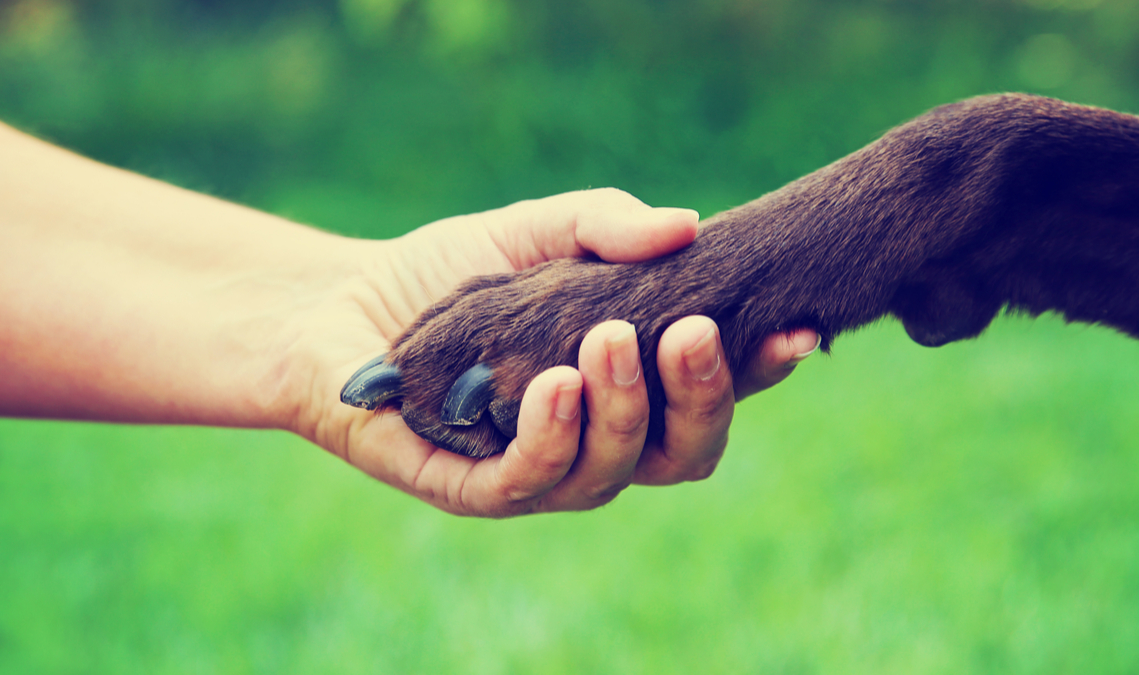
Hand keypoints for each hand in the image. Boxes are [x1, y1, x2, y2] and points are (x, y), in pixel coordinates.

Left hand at [286, 189, 819, 515]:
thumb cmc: (451, 273)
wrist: (341, 305)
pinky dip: (554, 436)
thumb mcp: (538, 233)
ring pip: (617, 471)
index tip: (796, 328)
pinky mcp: (476, 487)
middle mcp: (601, 439)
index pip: (713, 393)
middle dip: (701, 397)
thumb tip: (688, 225)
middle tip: (690, 330)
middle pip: (685, 451)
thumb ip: (608, 227)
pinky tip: (555, 383)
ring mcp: (543, 470)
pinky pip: (531, 480)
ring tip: (611, 339)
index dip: (759, 371)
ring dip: (626, 409)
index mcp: (630, 387)